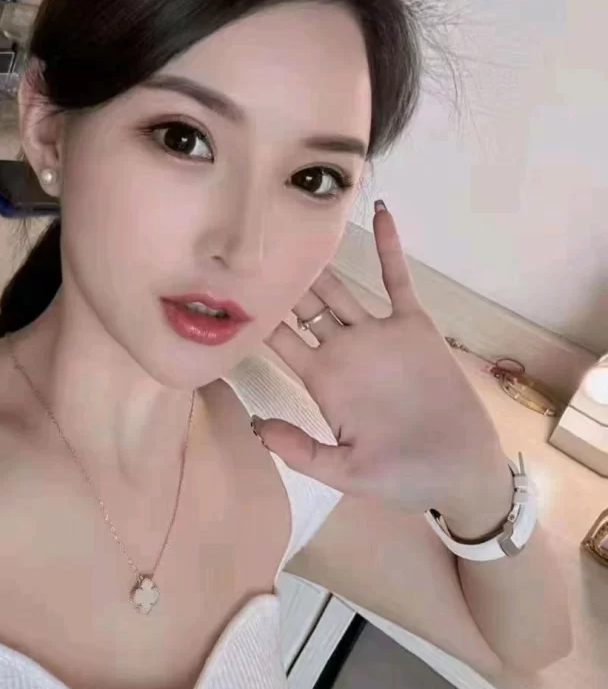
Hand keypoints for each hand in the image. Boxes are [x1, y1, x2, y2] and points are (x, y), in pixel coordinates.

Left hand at [260, 202, 512, 531]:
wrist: (459, 471)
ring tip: (298, 222)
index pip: (280, 340)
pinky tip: (380, 212)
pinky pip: (397, 279)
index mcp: (322, 380)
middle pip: (303, 306)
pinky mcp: (413, 326)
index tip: (229, 290)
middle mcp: (344, 350)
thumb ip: (300, 450)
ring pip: (341, 288)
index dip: (256, 317)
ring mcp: (377, 335)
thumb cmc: (401, 476)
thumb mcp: (345, 471)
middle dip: (280, 280)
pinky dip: (389, 246)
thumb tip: (256, 424)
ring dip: (321, 260)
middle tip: (255, 244)